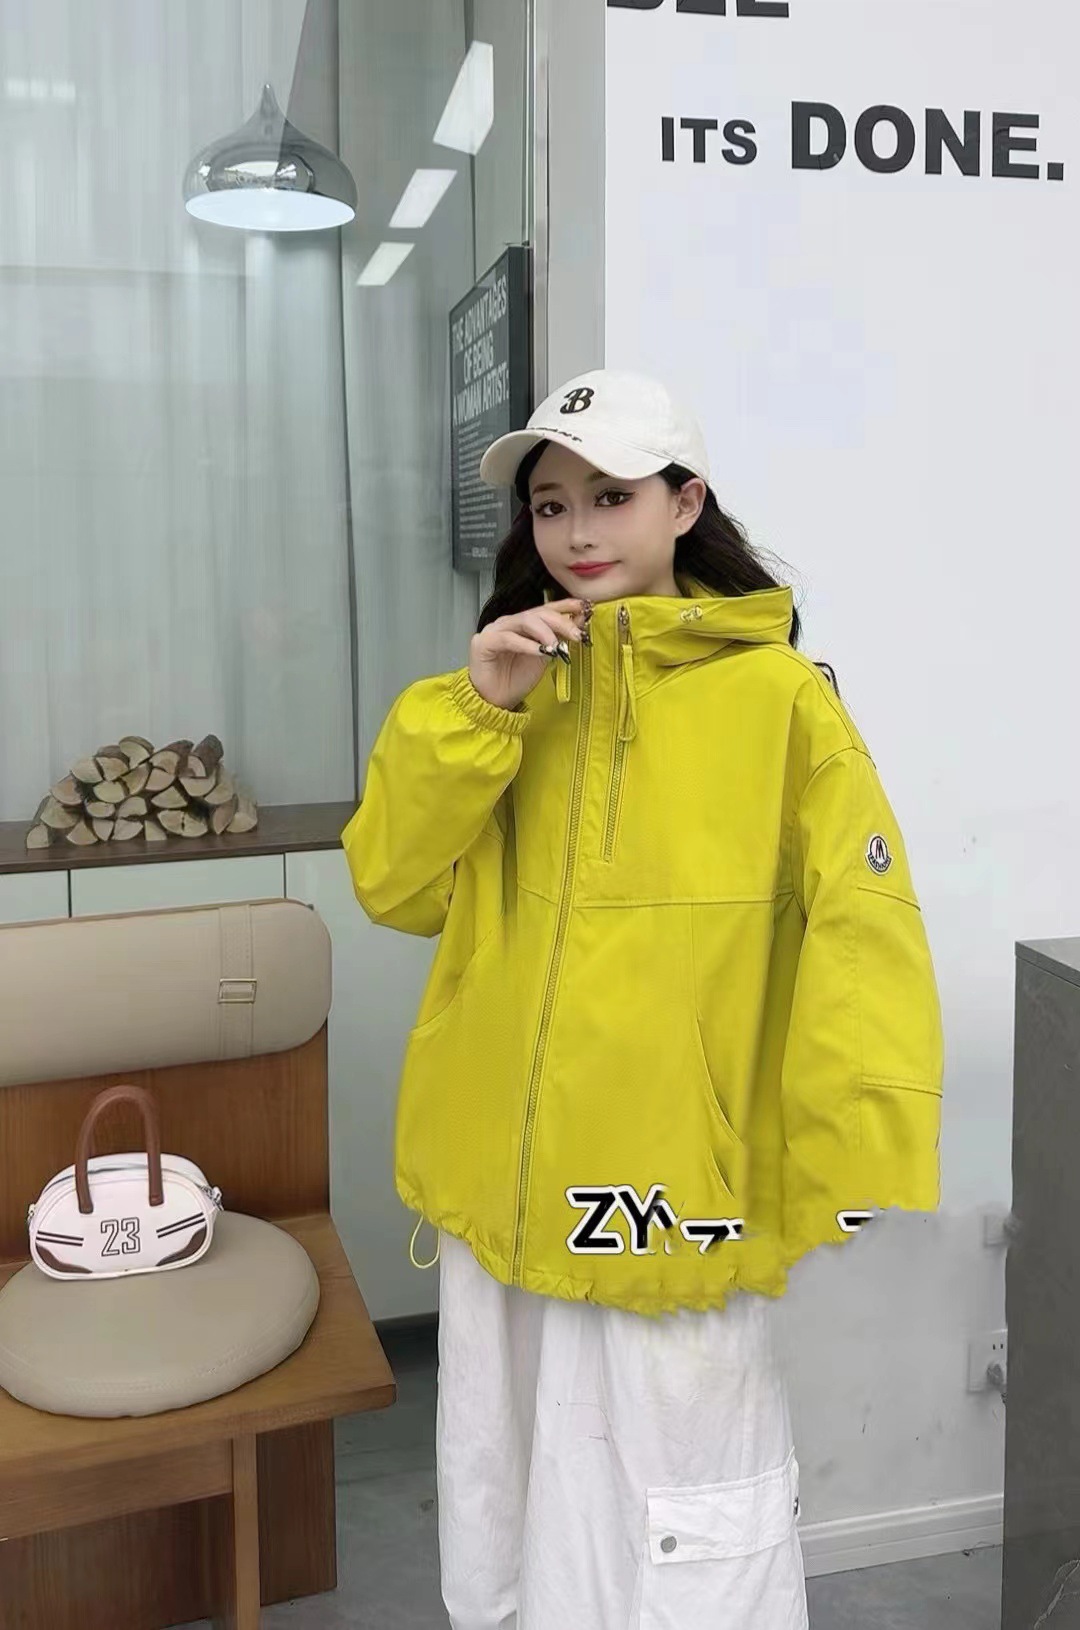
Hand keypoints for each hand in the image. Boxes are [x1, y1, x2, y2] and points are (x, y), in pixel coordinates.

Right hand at [468, 598, 590, 711]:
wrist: (494, 701)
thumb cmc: (515, 681)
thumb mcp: (544, 657)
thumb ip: (557, 639)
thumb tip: (578, 623)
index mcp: (523, 624)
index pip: (546, 609)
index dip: (565, 606)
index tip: (584, 608)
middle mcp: (509, 623)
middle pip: (538, 613)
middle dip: (561, 622)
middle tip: (576, 634)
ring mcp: (495, 630)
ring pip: (525, 620)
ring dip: (545, 632)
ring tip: (557, 646)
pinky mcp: (484, 642)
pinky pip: (509, 639)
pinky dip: (527, 645)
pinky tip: (540, 652)